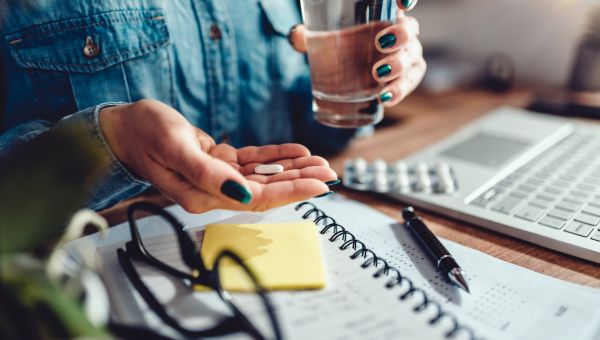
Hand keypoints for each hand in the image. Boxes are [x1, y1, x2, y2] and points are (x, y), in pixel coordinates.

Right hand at [99, 99, 335, 212]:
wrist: (126, 127)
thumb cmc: (145, 134)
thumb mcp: (176, 149)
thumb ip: (208, 174)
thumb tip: (243, 194)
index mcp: (204, 195)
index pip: (257, 199)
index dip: (291, 192)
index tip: (320, 185)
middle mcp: (214, 190)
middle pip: (266, 190)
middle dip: (300, 181)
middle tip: (330, 172)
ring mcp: (217, 177)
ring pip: (263, 176)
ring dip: (292, 168)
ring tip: (320, 162)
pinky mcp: (218, 162)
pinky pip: (253, 161)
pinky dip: (274, 156)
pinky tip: (295, 151)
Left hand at [289, 0, 425, 106]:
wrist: (348, 72)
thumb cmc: (340, 45)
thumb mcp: (322, 37)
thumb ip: (308, 34)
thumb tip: (296, 35)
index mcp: (384, 14)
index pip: (402, 3)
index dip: (408, 0)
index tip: (403, 4)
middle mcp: (401, 32)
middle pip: (411, 29)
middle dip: (401, 34)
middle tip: (381, 43)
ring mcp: (406, 55)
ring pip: (412, 58)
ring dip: (399, 67)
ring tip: (378, 75)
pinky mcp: (405, 78)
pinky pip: (408, 83)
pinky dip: (399, 91)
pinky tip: (384, 98)